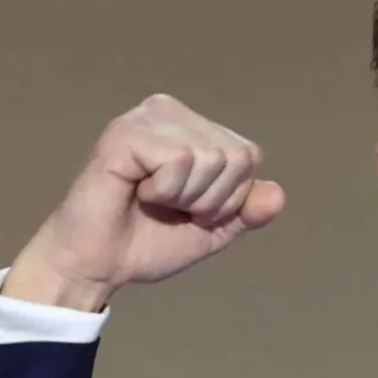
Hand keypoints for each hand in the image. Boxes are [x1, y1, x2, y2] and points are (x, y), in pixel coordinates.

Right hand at [3, 94, 284, 309]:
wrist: (99, 264)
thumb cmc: (146, 241)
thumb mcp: (212, 230)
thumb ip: (246, 212)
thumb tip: (278, 195)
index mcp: (194, 128)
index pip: (249, 157)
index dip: (228, 198)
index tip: (189, 210)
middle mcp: (171, 112)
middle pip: (236, 156)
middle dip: (210, 200)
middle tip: (167, 207)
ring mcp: (147, 118)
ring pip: (211, 157)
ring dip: (185, 197)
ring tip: (150, 200)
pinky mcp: (125, 132)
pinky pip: (179, 161)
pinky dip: (164, 191)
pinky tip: (136, 191)